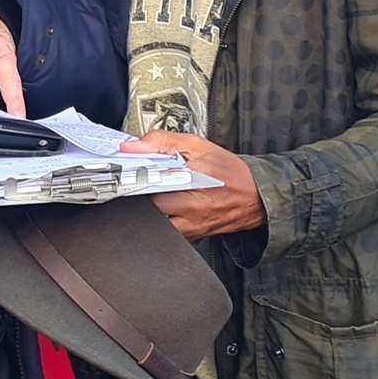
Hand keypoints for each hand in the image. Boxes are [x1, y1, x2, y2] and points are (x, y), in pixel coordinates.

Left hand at [121, 131, 265, 240]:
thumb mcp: (198, 145)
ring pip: (155, 224)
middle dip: (136, 196)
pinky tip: (161, 210)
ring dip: (146, 212)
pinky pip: (167, 234)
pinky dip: (159, 223)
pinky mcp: (193, 237)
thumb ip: (163, 141)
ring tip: (145, 198)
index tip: (121, 173)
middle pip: (148, 207)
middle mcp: (191, 207)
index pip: (149, 182)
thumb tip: (133, 145)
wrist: (257, 196)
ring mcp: (192, 226)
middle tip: (131, 185)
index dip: (131, 178)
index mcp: (192, 180)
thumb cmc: (231, 171)